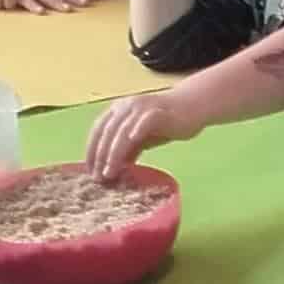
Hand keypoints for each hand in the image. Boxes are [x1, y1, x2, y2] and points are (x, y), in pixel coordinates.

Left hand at [87, 89, 202, 181]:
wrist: (193, 106)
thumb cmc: (167, 122)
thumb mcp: (143, 138)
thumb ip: (129, 149)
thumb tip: (115, 167)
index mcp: (119, 110)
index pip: (98, 130)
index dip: (91, 150)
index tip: (90, 170)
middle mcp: (126, 106)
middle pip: (107, 132)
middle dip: (100, 156)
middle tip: (98, 177)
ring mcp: (141, 108)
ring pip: (122, 130)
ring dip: (113, 152)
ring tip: (110, 171)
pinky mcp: (158, 112)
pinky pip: (144, 121)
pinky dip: (136, 130)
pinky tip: (131, 142)